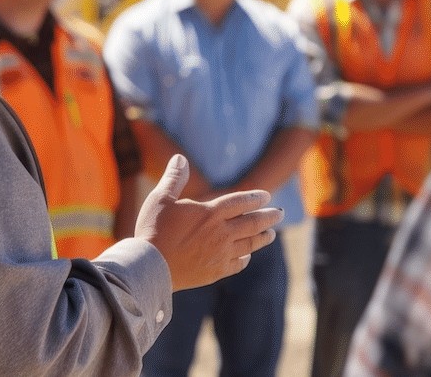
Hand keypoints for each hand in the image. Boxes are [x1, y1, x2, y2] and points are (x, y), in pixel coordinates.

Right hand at [135, 155, 282, 290]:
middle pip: (252, 222)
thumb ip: (174, 178)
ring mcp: (221, 253)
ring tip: (271, 234)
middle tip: (280, 213)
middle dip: (268, 217)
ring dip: (262, 237)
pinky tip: (247, 256)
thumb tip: (180, 158)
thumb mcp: (161, 198)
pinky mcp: (216, 271)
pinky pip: (238, 264)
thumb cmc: (154, 230)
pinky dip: (245, 258)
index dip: (255, 198)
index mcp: (210, 212)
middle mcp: (221, 232)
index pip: (240, 201)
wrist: (151, 266)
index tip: (266, 196)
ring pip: (250, 244)